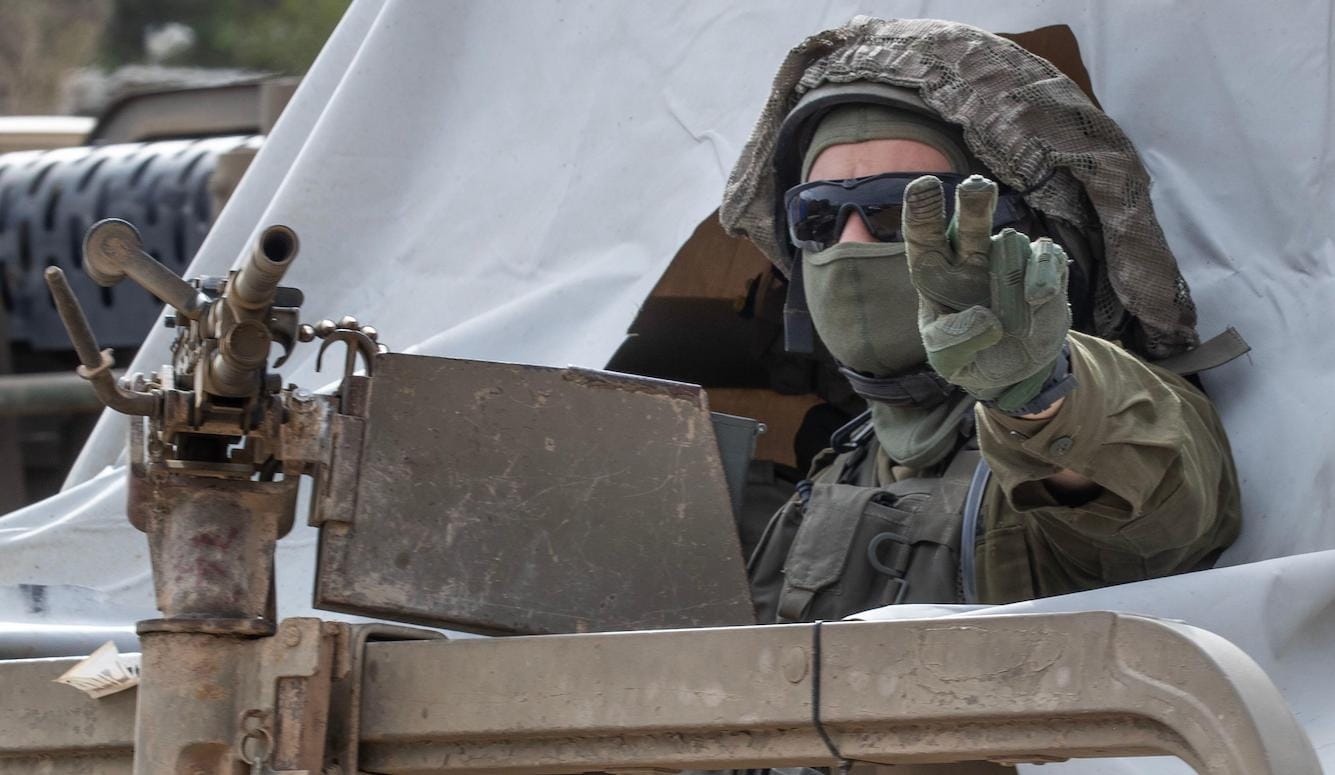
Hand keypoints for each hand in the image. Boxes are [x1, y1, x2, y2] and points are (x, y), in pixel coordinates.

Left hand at [902, 174, 1070, 412]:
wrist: (1016, 369)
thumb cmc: (972, 356)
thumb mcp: (949, 360)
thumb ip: (953, 343)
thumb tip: (984, 318)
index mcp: (937, 275)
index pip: (924, 238)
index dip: (922, 213)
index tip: (923, 187)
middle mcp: (972, 259)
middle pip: (969, 224)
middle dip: (972, 203)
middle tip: (975, 187)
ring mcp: (1009, 260)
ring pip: (1012, 243)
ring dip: (1014, 266)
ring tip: (1024, 303)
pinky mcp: (1043, 269)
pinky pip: (1046, 259)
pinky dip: (1043, 275)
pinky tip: (1038, 298)